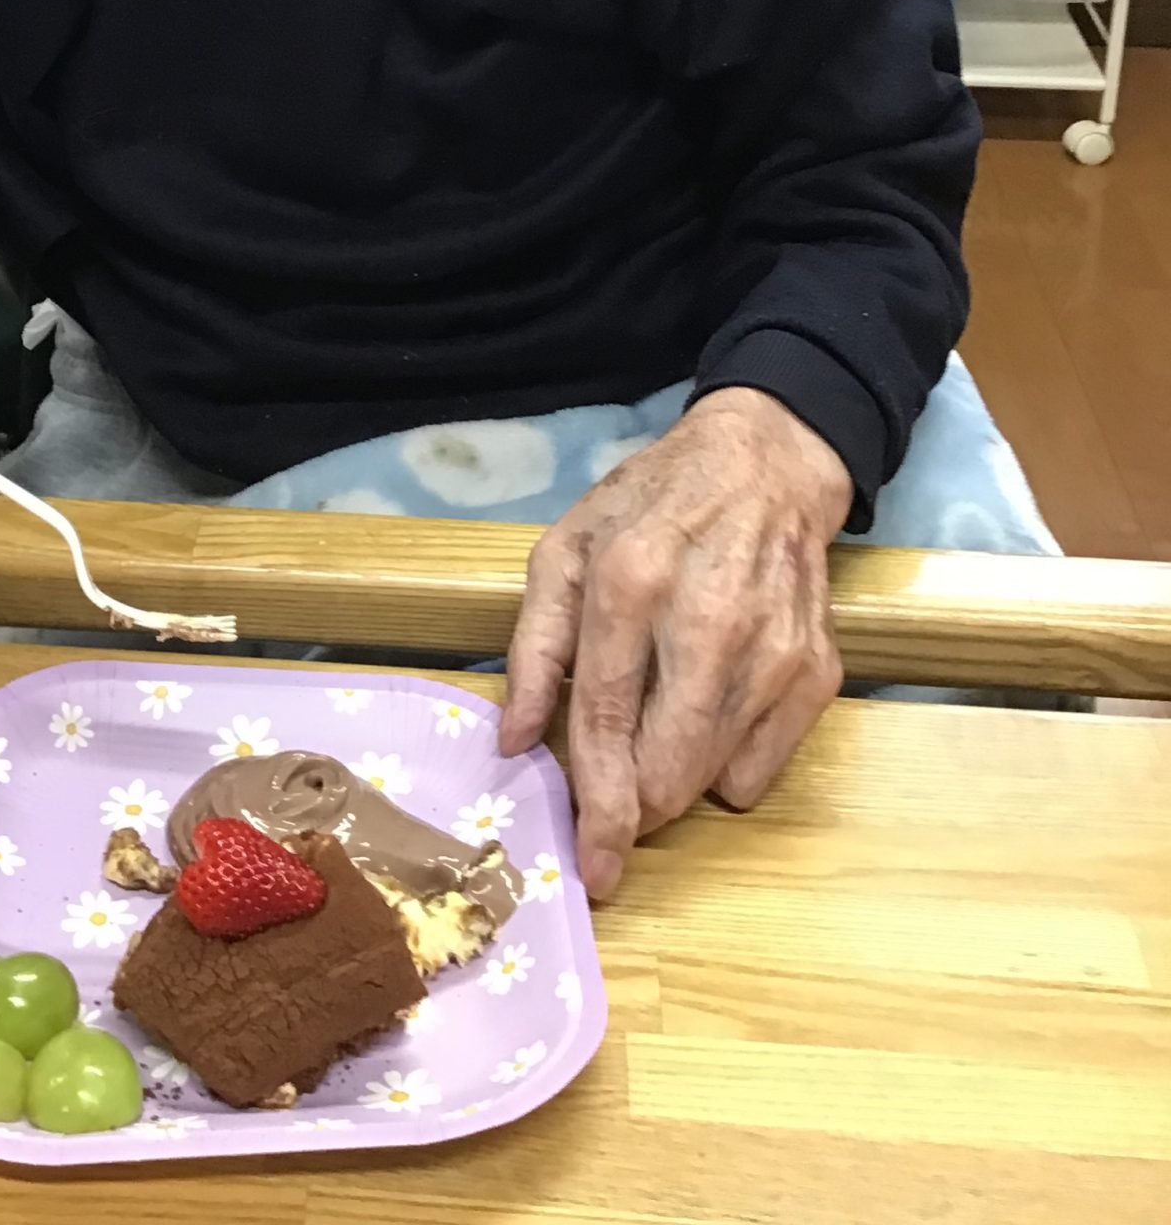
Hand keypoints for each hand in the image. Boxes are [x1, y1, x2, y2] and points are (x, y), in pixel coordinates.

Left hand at [499, 390, 851, 900]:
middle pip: (669, 771)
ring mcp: (774, 651)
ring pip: (716, 780)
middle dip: (637, 807)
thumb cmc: (650, 509)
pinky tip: (712, 707)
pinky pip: (764, 771)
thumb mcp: (564, 551)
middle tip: (617, 792)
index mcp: (629, 585)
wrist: (765, 466)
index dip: (598, 808)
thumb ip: (534, 647)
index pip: (606, 722)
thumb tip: (517, 741)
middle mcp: (710, 623)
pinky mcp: (818, 671)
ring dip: (678, 782)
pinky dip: (727, 764)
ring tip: (662, 721)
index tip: (593, 868)